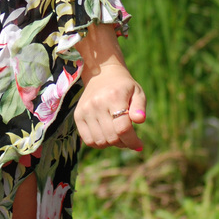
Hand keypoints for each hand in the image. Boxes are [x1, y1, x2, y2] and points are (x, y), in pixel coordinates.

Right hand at [74, 24, 145, 151]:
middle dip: (124, 143)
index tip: (139, 144)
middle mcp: (97, 103)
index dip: (133, 141)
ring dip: (111, 143)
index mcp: (114, 97)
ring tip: (117, 135)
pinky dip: (99, 143)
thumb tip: (140, 120)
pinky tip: (106, 135)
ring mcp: (85, 110)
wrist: (102, 74)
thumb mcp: (137, 92)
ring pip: (100, 141)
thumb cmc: (124, 87)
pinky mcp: (78, 115)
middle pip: (112, 137)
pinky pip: (88, 140)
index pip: (123, 128)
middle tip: (129, 138)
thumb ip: (140, 107)